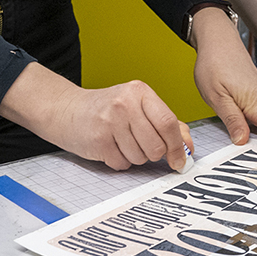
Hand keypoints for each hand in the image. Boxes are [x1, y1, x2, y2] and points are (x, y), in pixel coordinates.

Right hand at [0, 65, 192, 170]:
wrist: (68, 110)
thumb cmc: (107, 110)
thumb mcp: (139, 107)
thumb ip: (167, 124)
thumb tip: (189, 147)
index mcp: (140, 92)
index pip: (168, 123)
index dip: (178, 146)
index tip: (180, 160)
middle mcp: (125, 104)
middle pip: (156, 146)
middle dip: (153, 153)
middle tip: (142, 145)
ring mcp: (110, 121)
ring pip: (140, 157)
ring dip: (134, 157)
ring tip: (122, 142)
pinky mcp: (98, 140)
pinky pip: (121, 163)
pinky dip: (119, 161)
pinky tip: (110, 147)